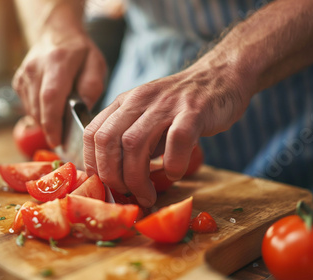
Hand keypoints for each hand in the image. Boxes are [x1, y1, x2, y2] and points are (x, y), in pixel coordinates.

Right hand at [12, 29, 106, 146]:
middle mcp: (35, 68)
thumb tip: (82, 109)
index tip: (57, 140)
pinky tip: (51, 109)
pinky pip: (27, 106)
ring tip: (59, 124)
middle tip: (61, 140)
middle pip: (38, 107)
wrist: (56, 33)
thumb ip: (91, 87)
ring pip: (31, 110)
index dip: (53, 122)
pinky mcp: (18, 82)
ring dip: (44, 122)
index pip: (51, 97)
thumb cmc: (80, 52)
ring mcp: (23, 74)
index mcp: (57, 62)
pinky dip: (39, 113)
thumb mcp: (96, 64)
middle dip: (49, 128)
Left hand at [83, 58, 250, 206]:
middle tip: (125, 193)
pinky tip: (175, 173)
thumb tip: (116, 177)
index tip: (104, 184)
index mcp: (125, 102)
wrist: (220, 78)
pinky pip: (176, 141)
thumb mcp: (147, 116)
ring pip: (134, 144)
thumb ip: (131, 141)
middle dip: (112, 176)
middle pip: (108, 140)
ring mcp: (166, 104)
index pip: (92, 133)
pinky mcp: (194, 111)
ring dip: (137, 178)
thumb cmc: (181, 107)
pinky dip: (173, 164)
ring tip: (147, 194)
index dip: (93, 164)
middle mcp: (140, 100)